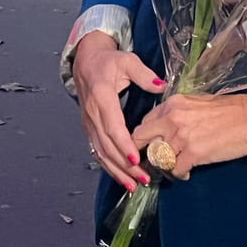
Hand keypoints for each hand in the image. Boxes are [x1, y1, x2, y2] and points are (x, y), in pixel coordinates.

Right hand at [71, 30, 164, 189]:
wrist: (85, 61)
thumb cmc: (108, 61)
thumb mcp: (127, 61)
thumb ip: (144, 74)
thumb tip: (161, 86)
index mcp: (101, 96)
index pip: (112, 125)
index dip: (123, 143)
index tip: (136, 158)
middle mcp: (91, 112)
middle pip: (106, 144)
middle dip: (124, 164)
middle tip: (143, 178)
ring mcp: (88, 122)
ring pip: (100, 151)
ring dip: (116, 170)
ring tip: (133, 185)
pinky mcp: (88, 128)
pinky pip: (97, 151)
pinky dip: (108, 166)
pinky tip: (121, 178)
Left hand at [132, 90, 246, 180]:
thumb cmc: (227, 111)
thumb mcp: (194, 104)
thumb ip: (175, 114)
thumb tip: (163, 128)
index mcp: (170, 105)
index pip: (143, 123)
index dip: (143, 138)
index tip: (147, 147)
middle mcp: (171, 118)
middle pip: (140, 139)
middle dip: (142, 153)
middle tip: (150, 163)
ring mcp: (182, 136)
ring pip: (156, 157)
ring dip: (163, 166)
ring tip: (173, 168)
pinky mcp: (194, 153)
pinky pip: (175, 170)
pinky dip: (178, 175)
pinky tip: (186, 173)